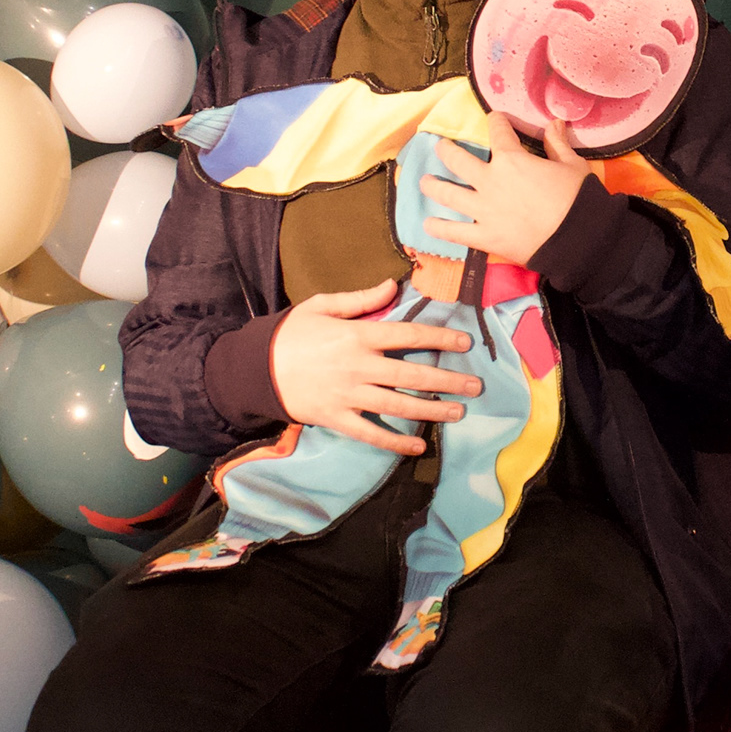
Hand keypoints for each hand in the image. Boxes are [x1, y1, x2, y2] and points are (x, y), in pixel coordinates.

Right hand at [270, 281, 482, 454]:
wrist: (254, 369)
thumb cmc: (290, 333)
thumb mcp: (322, 305)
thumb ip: (360, 299)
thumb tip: (393, 286)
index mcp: (358, 335)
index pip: (409, 335)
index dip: (440, 337)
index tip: (464, 342)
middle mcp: (359, 366)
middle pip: (412, 374)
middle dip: (448, 380)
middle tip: (475, 386)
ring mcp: (349, 395)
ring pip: (398, 405)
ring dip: (431, 410)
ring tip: (458, 413)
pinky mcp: (337, 418)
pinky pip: (371, 432)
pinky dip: (396, 441)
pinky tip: (418, 445)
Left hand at [420, 112, 593, 266]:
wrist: (578, 238)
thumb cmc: (578, 198)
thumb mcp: (572, 165)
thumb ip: (558, 144)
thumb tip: (555, 122)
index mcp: (512, 159)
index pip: (499, 131)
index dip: (497, 122)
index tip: (495, 120)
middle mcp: (490, 180)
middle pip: (459, 160)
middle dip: (447, 150)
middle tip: (440, 147)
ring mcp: (483, 209)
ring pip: (448, 194)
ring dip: (433, 186)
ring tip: (424, 181)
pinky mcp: (484, 236)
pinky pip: (455, 232)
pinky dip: (439, 228)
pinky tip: (428, 224)